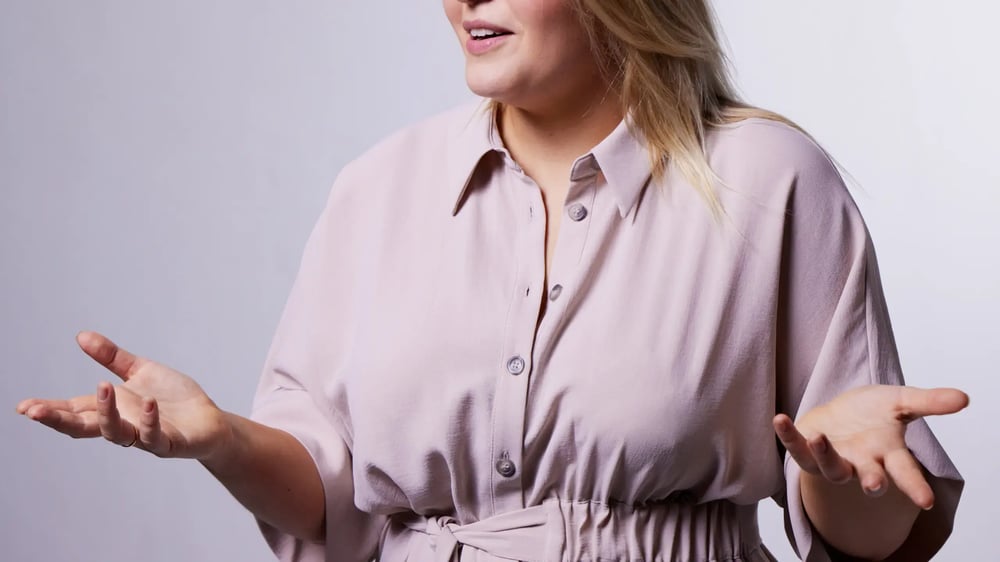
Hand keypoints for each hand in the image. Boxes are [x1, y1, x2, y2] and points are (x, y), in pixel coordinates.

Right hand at [15, 330, 232, 459]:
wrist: (209, 420)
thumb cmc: (173, 399)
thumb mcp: (141, 371)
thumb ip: (112, 358)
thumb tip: (81, 336)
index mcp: (112, 408)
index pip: (74, 410)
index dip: (49, 410)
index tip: (23, 407)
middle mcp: (123, 425)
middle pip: (84, 427)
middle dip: (58, 420)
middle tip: (35, 412)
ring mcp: (144, 437)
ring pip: (117, 434)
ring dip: (107, 413)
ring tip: (103, 388)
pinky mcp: (169, 443)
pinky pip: (154, 437)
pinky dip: (149, 422)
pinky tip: (148, 404)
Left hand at [773, 384, 967, 508]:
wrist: (841, 414)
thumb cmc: (872, 413)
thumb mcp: (900, 402)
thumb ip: (929, 402)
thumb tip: (965, 398)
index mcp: (887, 453)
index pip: (906, 472)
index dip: (916, 487)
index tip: (926, 501)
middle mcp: (862, 462)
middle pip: (868, 478)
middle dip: (871, 482)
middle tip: (874, 485)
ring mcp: (834, 460)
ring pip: (831, 468)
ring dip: (825, 456)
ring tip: (819, 439)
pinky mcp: (807, 452)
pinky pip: (795, 448)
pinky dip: (788, 435)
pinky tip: (779, 419)